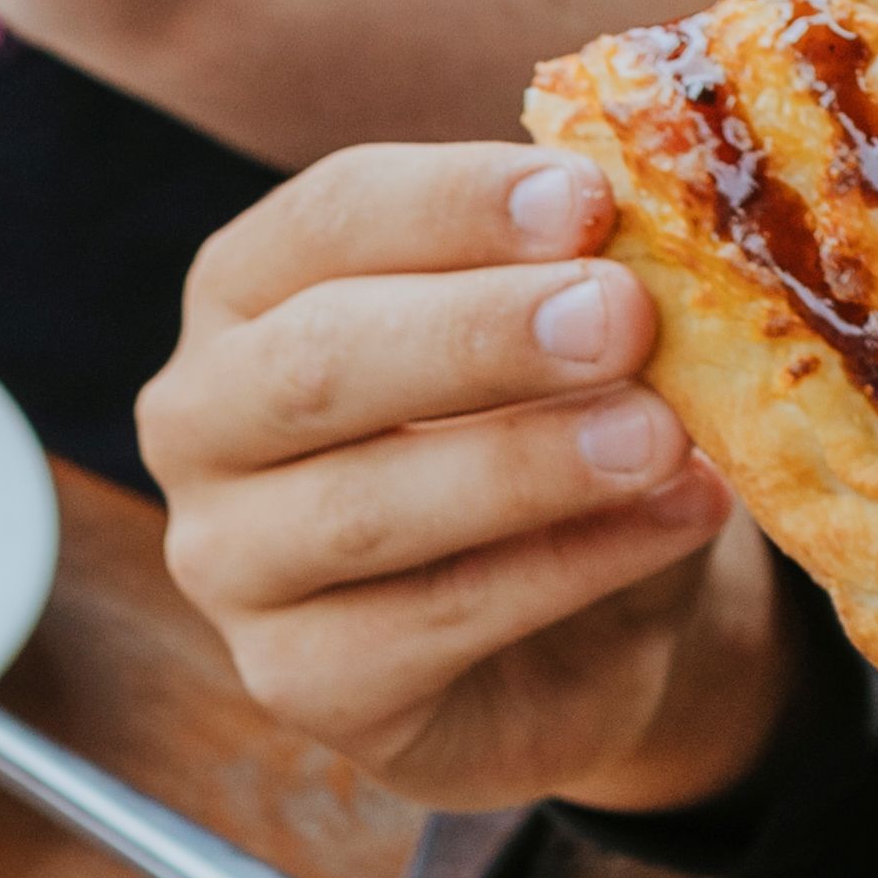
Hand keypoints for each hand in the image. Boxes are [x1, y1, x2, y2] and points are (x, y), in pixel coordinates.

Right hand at [138, 140, 804, 809]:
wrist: (574, 633)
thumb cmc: (550, 438)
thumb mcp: (569, 337)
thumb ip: (586, 282)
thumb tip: (662, 226)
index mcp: (248, 290)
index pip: (331, 219)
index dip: (457, 204)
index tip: (590, 198)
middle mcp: (201, 420)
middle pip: (318, 361)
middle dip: (481, 335)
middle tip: (626, 316)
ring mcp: (227, 563)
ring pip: (360, 507)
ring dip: (526, 464)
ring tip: (665, 438)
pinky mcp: (295, 680)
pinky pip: (430, 620)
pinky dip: (568, 567)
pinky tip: (675, 519)